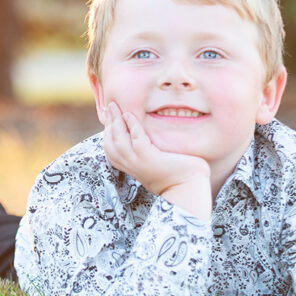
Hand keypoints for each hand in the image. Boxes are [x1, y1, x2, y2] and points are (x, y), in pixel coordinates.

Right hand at [102, 103, 211, 219]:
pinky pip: (135, 139)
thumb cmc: (178, 175)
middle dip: (108, 123)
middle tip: (109, 106)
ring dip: (115, 121)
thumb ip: (151, 151)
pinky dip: (131, 125)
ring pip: (118, 140)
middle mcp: (131, 165)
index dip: (108, 132)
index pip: (111, 149)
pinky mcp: (148, 158)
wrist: (188, 189)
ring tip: (114, 106)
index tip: (109, 118)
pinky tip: (129, 115)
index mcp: (131, 166)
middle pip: (110, 143)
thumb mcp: (157, 162)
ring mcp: (138, 162)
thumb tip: (154, 137)